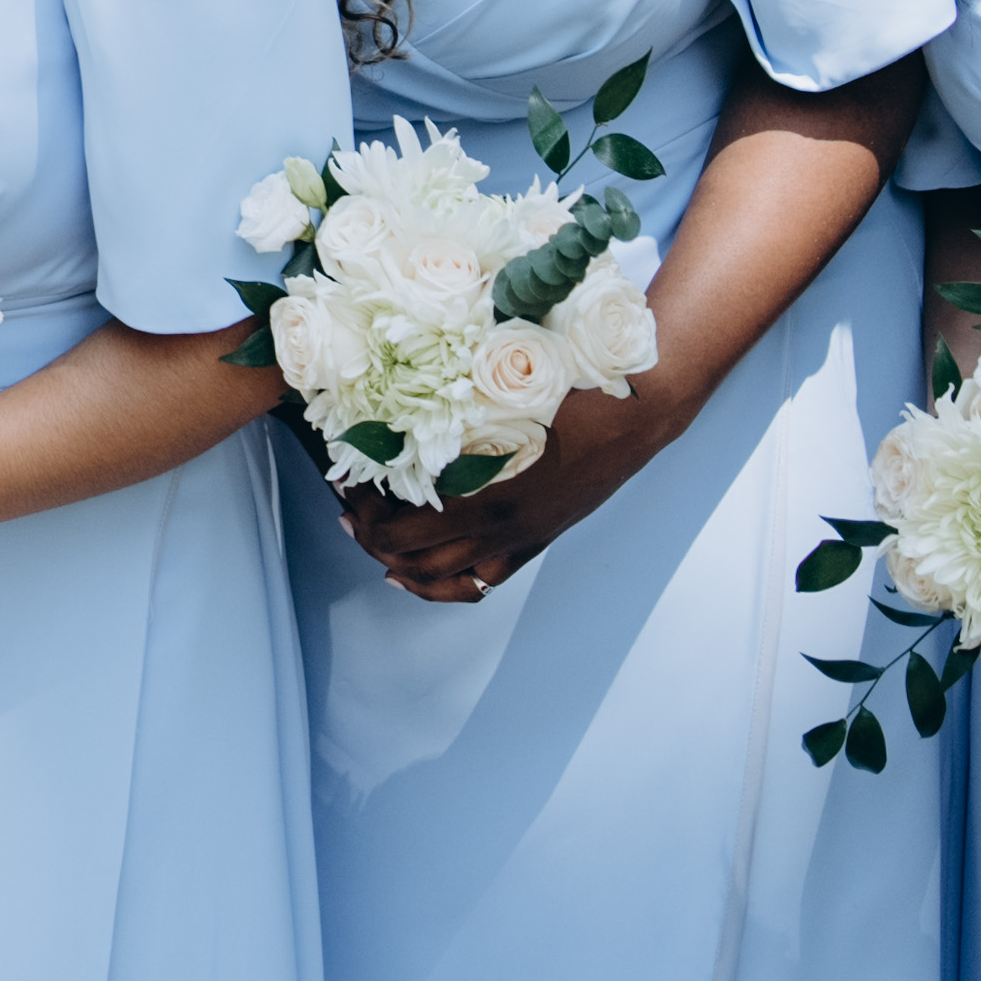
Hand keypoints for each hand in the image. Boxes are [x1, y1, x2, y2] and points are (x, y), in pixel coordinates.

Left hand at [337, 376, 687, 601]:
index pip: (401, 529)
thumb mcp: (499, 403)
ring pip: (442, 581)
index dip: (364, 511)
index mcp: (486, 498)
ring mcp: (520, 543)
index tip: (345, 482)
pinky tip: (417, 573)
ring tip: (373, 541)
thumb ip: (451, 420)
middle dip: (371, 538)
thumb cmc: (569, 395)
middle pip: (412, 559)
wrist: (635, 417)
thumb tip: (390, 418)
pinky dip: (441, 584)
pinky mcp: (535, 544)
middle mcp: (500, 532)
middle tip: (350, 510)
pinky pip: (478, 582)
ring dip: (400, 563)